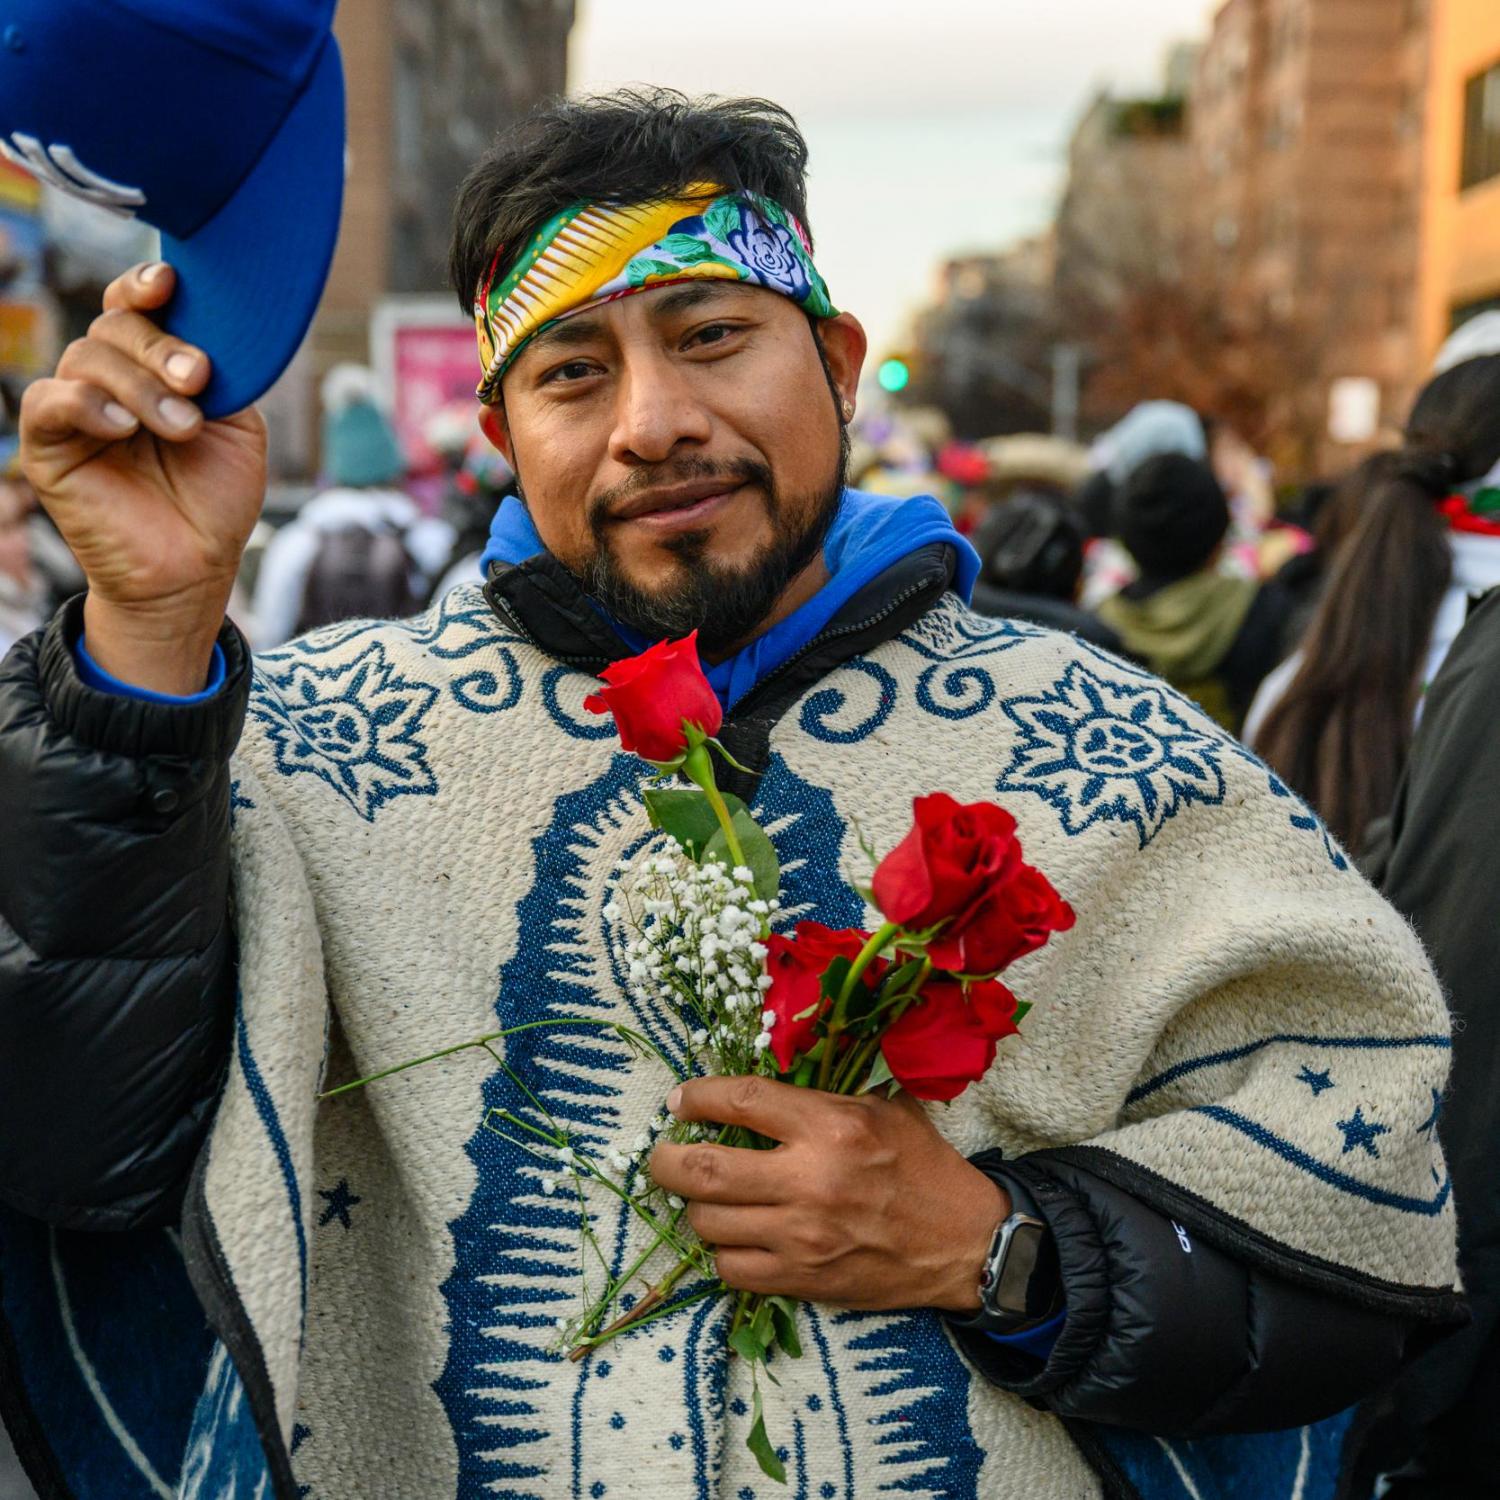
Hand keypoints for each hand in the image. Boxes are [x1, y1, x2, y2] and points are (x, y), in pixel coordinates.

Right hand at [19, 261, 267, 692]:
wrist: (196, 567)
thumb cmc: (217, 498)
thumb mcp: (238, 426)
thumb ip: (226, 374)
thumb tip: (211, 326)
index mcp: (152, 368)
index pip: (134, 308)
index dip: (145, 287)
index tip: (170, 285)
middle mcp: (109, 380)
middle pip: (115, 326)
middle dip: (160, 348)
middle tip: (198, 381)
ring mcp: (76, 411)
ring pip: (88, 359)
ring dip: (141, 386)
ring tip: (181, 427)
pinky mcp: (49, 447)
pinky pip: (49, 402)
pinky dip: (86, 404)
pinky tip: (122, 427)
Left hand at [650, 1075, 1007, 1311]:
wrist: (963, 1241)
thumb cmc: (921, 1165)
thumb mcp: (881, 1109)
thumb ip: (821, 1097)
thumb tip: (759, 1088)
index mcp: (830, 1127)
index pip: (740, 1101)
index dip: (696, 1097)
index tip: (679, 1101)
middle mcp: (809, 1181)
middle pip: (705, 1170)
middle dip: (666, 1160)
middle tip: (662, 1154)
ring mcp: (802, 1237)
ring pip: (708, 1223)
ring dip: (695, 1207)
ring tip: (703, 1195)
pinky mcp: (803, 1280)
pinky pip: (731, 1269)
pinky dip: (720, 1250)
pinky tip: (732, 1235)